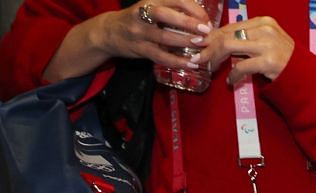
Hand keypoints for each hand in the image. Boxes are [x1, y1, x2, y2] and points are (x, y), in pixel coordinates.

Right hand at [93, 0, 215, 69]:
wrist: (108, 32)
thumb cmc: (137, 19)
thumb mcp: (150, 8)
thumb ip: (170, 9)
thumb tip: (200, 17)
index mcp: (149, 1)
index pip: (174, 0)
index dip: (193, 8)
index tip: (206, 19)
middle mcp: (143, 14)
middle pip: (166, 16)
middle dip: (188, 22)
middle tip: (206, 30)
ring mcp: (140, 32)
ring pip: (164, 37)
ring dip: (185, 42)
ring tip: (202, 46)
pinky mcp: (140, 49)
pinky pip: (160, 56)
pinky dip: (177, 61)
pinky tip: (192, 64)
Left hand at [207, 14, 294, 84]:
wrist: (307, 75)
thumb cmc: (286, 59)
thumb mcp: (268, 41)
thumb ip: (248, 38)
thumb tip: (219, 40)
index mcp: (263, 21)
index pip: (231, 27)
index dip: (212, 35)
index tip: (201, 43)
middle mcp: (264, 29)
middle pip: (226, 35)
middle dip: (209, 46)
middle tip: (199, 56)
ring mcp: (267, 45)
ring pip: (229, 47)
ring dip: (215, 57)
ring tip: (210, 66)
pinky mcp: (268, 62)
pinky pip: (241, 66)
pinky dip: (233, 75)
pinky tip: (231, 80)